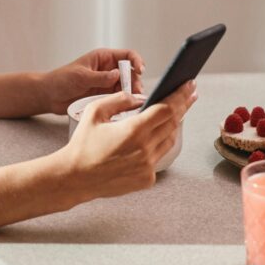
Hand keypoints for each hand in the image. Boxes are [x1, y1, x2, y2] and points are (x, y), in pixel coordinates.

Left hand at [43, 48, 145, 114]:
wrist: (49, 95)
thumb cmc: (61, 80)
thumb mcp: (81, 76)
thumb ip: (100, 77)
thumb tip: (118, 75)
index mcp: (103, 57)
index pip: (127, 55)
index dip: (136, 61)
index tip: (140, 70)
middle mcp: (108, 69)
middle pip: (131, 73)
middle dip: (135, 81)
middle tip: (136, 93)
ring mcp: (107, 83)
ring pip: (127, 86)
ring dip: (132, 93)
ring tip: (133, 101)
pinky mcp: (104, 96)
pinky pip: (119, 97)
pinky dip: (125, 101)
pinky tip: (126, 107)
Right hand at [57, 81, 197, 199]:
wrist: (75, 178)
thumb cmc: (82, 145)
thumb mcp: (95, 112)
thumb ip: (119, 99)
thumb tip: (139, 97)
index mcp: (134, 130)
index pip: (167, 109)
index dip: (180, 95)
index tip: (189, 85)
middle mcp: (145, 149)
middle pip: (173, 123)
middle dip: (183, 106)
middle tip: (189, 94)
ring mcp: (147, 166)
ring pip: (169, 140)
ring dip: (171, 125)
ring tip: (173, 113)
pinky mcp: (146, 179)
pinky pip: (159, 157)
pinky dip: (158, 145)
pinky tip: (153, 137)